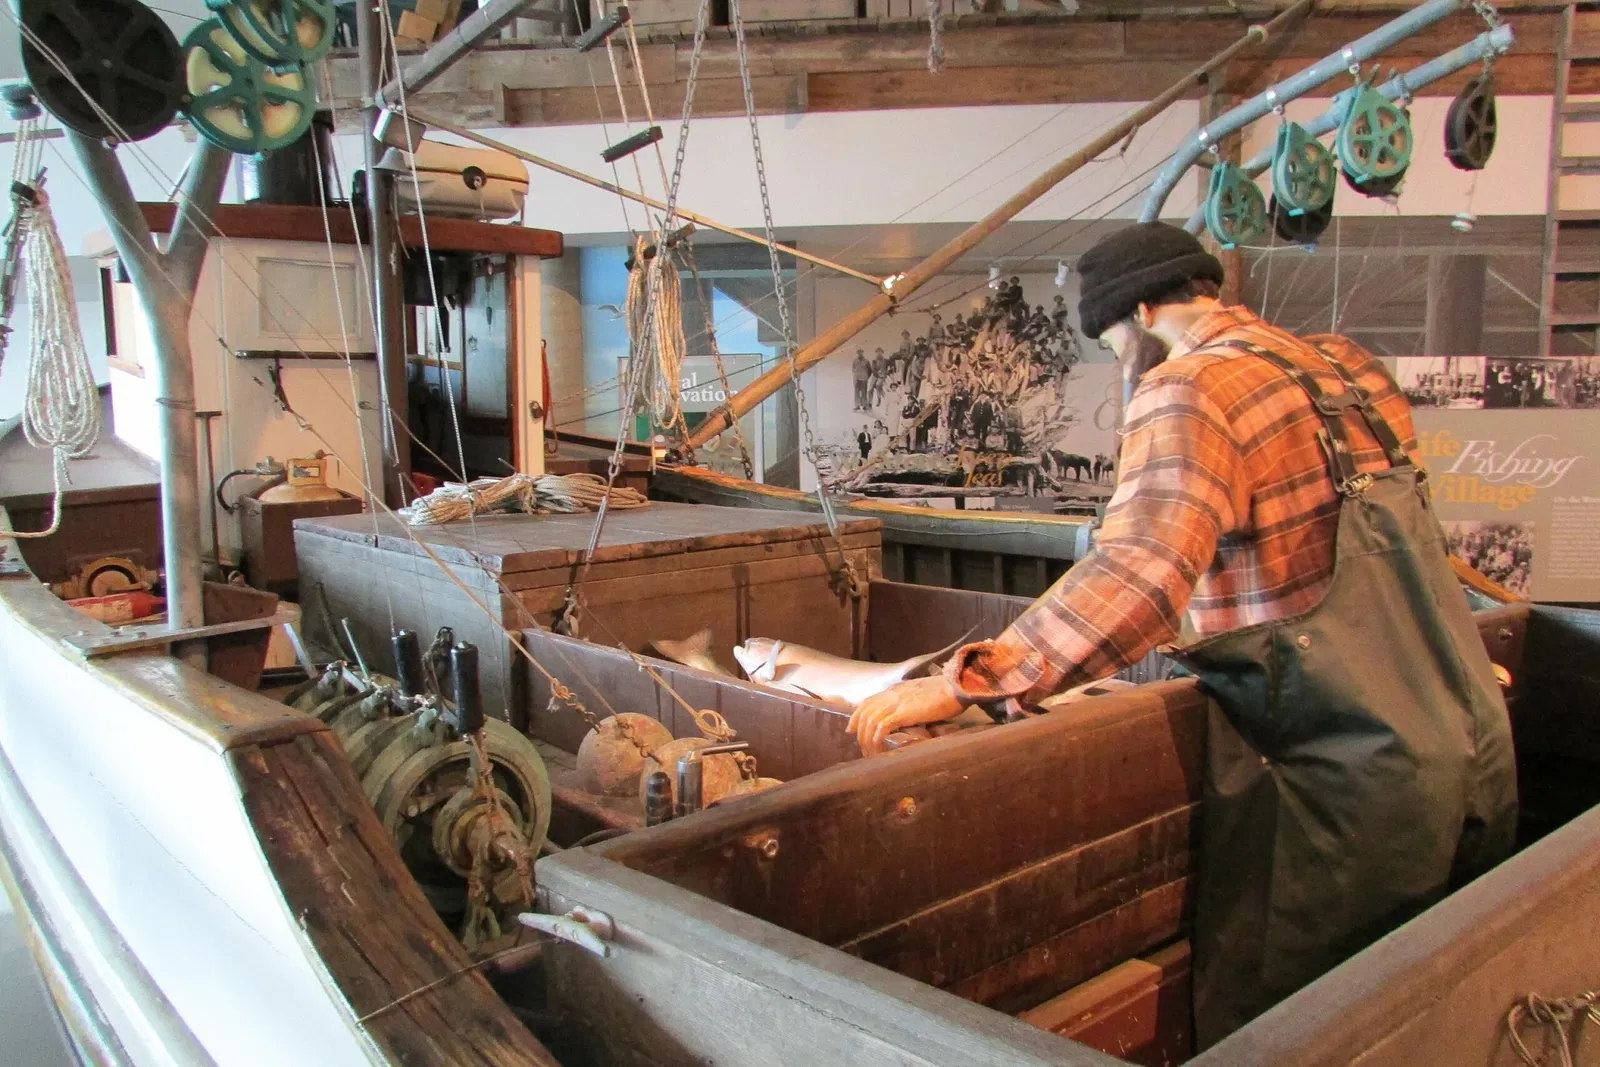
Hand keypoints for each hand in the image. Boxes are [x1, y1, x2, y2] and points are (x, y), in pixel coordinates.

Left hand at [848, 675, 965, 755]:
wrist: (957, 685)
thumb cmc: (946, 691)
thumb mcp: (922, 694)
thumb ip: (911, 703)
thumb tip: (910, 716)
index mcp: (896, 690)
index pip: (868, 702)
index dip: (856, 716)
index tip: (851, 730)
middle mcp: (892, 694)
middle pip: (865, 713)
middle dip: (860, 733)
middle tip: (863, 749)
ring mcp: (897, 702)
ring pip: (870, 721)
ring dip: (867, 740)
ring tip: (871, 754)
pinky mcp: (904, 712)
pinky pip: (883, 726)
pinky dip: (877, 738)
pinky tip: (879, 748)